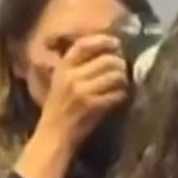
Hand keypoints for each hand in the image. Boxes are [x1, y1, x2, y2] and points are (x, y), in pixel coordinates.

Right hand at [34, 34, 128, 149]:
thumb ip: (78, 66)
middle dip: (120, 64)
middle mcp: (71, 76)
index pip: (84, 45)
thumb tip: (108, 53)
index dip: (103, 41)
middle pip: (106, 60)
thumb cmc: (59, 109)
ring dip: (124, 80)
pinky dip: (122, 95)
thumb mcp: (61, 82)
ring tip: (123, 85)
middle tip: (124, 70)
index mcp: (63, 68)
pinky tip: (120, 98)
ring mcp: (82, 91)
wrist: (53, 136)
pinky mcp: (93, 106)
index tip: (116, 43)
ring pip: (115, 75)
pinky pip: (117, 93)